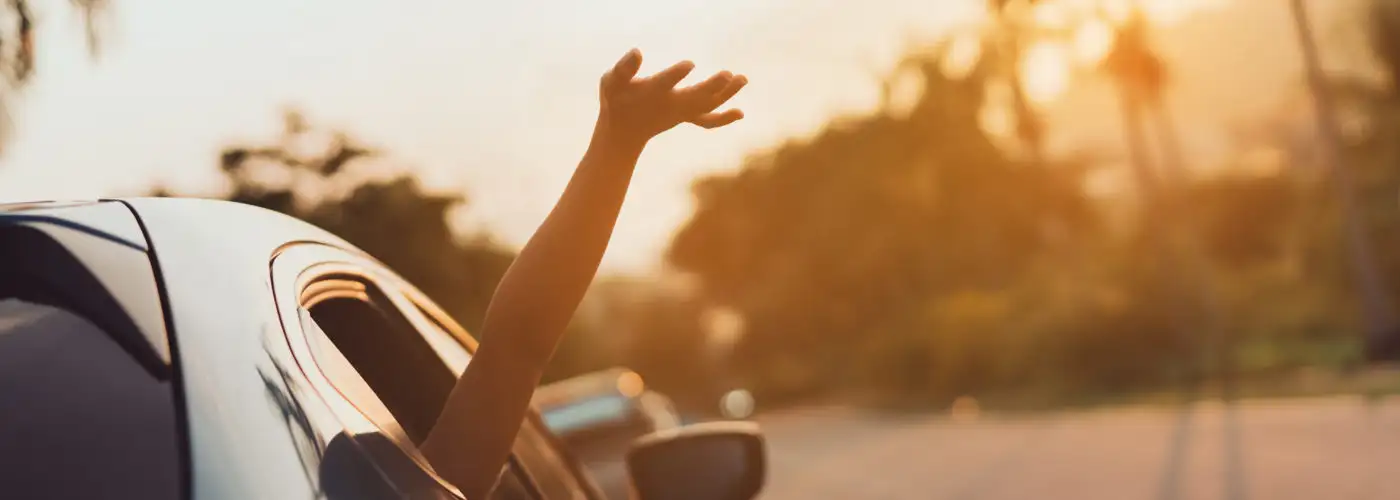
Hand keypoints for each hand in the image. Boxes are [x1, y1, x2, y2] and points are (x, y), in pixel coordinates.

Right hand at [596, 48, 747, 147]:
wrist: (623, 132)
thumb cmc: (615, 100)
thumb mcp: (611, 82)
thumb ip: (623, 68)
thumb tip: (637, 51)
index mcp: (651, 93)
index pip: (665, 84)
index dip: (675, 75)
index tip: (690, 64)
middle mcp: (669, 105)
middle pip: (694, 97)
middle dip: (711, 88)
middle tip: (728, 75)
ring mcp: (680, 112)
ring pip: (707, 106)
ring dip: (726, 95)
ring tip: (742, 79)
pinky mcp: (686, 115)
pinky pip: (707, 120)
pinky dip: (723, 118)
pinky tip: (741, 113)